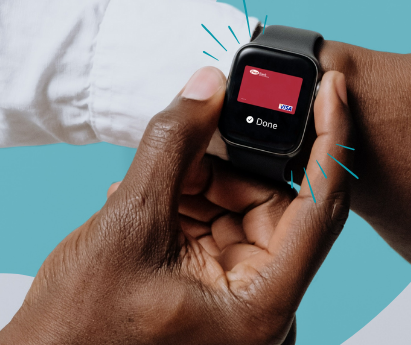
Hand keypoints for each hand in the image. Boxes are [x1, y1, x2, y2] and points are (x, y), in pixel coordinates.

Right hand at [0, 67, 353, 344]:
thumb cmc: (80, 327)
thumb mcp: (129, 223)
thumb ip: (172, 146)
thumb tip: (207, 88)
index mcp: (262, 307)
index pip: (321, 207)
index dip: (330, 139)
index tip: (330, 88)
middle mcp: (264, 310)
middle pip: (278, 208)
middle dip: (234, 165)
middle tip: (196, 133)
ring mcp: (242, 306)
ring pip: (247, 216)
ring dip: (205, 185)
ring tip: (157, 178)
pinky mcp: (218, 297)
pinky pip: (223, 233)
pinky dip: (194, 207)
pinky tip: (156, 198)